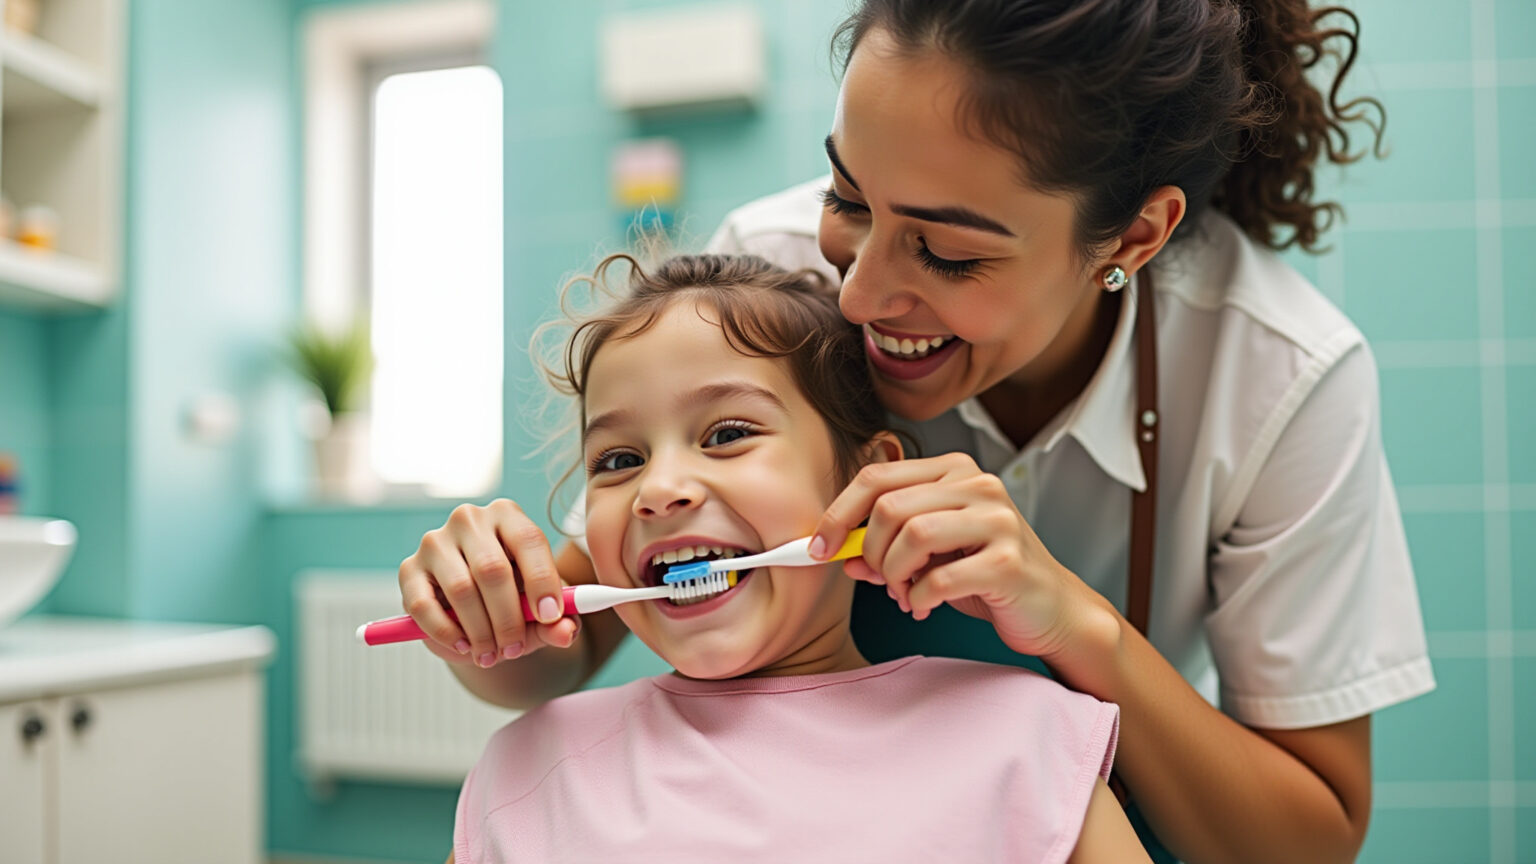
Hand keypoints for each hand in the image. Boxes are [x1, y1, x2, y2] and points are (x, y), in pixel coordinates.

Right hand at [398, 499, 578, 668]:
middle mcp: (470, 520)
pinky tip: (464, 647)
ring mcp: (435, 542)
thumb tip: (567, 632)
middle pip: (492, 569)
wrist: (476, 607)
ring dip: (479, 631)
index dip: (542, 581)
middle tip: (515, 650)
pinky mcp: (409, 569)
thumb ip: (557, 622)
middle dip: (508, 618)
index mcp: (508, 516)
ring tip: (492, 655)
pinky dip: (446, 633)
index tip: (550, 618)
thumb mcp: (541, 612)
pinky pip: (424, 606)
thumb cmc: (515, 599)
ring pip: (461, 589)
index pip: (528, 541)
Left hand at [810, 452, 1091, 659]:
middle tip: (881, 580)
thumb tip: (840, 555)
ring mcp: (998, 519)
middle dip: (871, 552)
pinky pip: (939, 578)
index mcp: (954, 470)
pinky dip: (920, 598)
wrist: (1050, 608)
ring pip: (912, 536)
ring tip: (905, 594)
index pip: (876, 477)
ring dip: (895, 575)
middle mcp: (979, 484)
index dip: (838, 514)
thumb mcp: (931, 553)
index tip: (819, 549)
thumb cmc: (986, 575)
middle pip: (889, 507)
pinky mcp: (1008, 561)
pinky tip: (927, 604)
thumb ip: (886, 546)